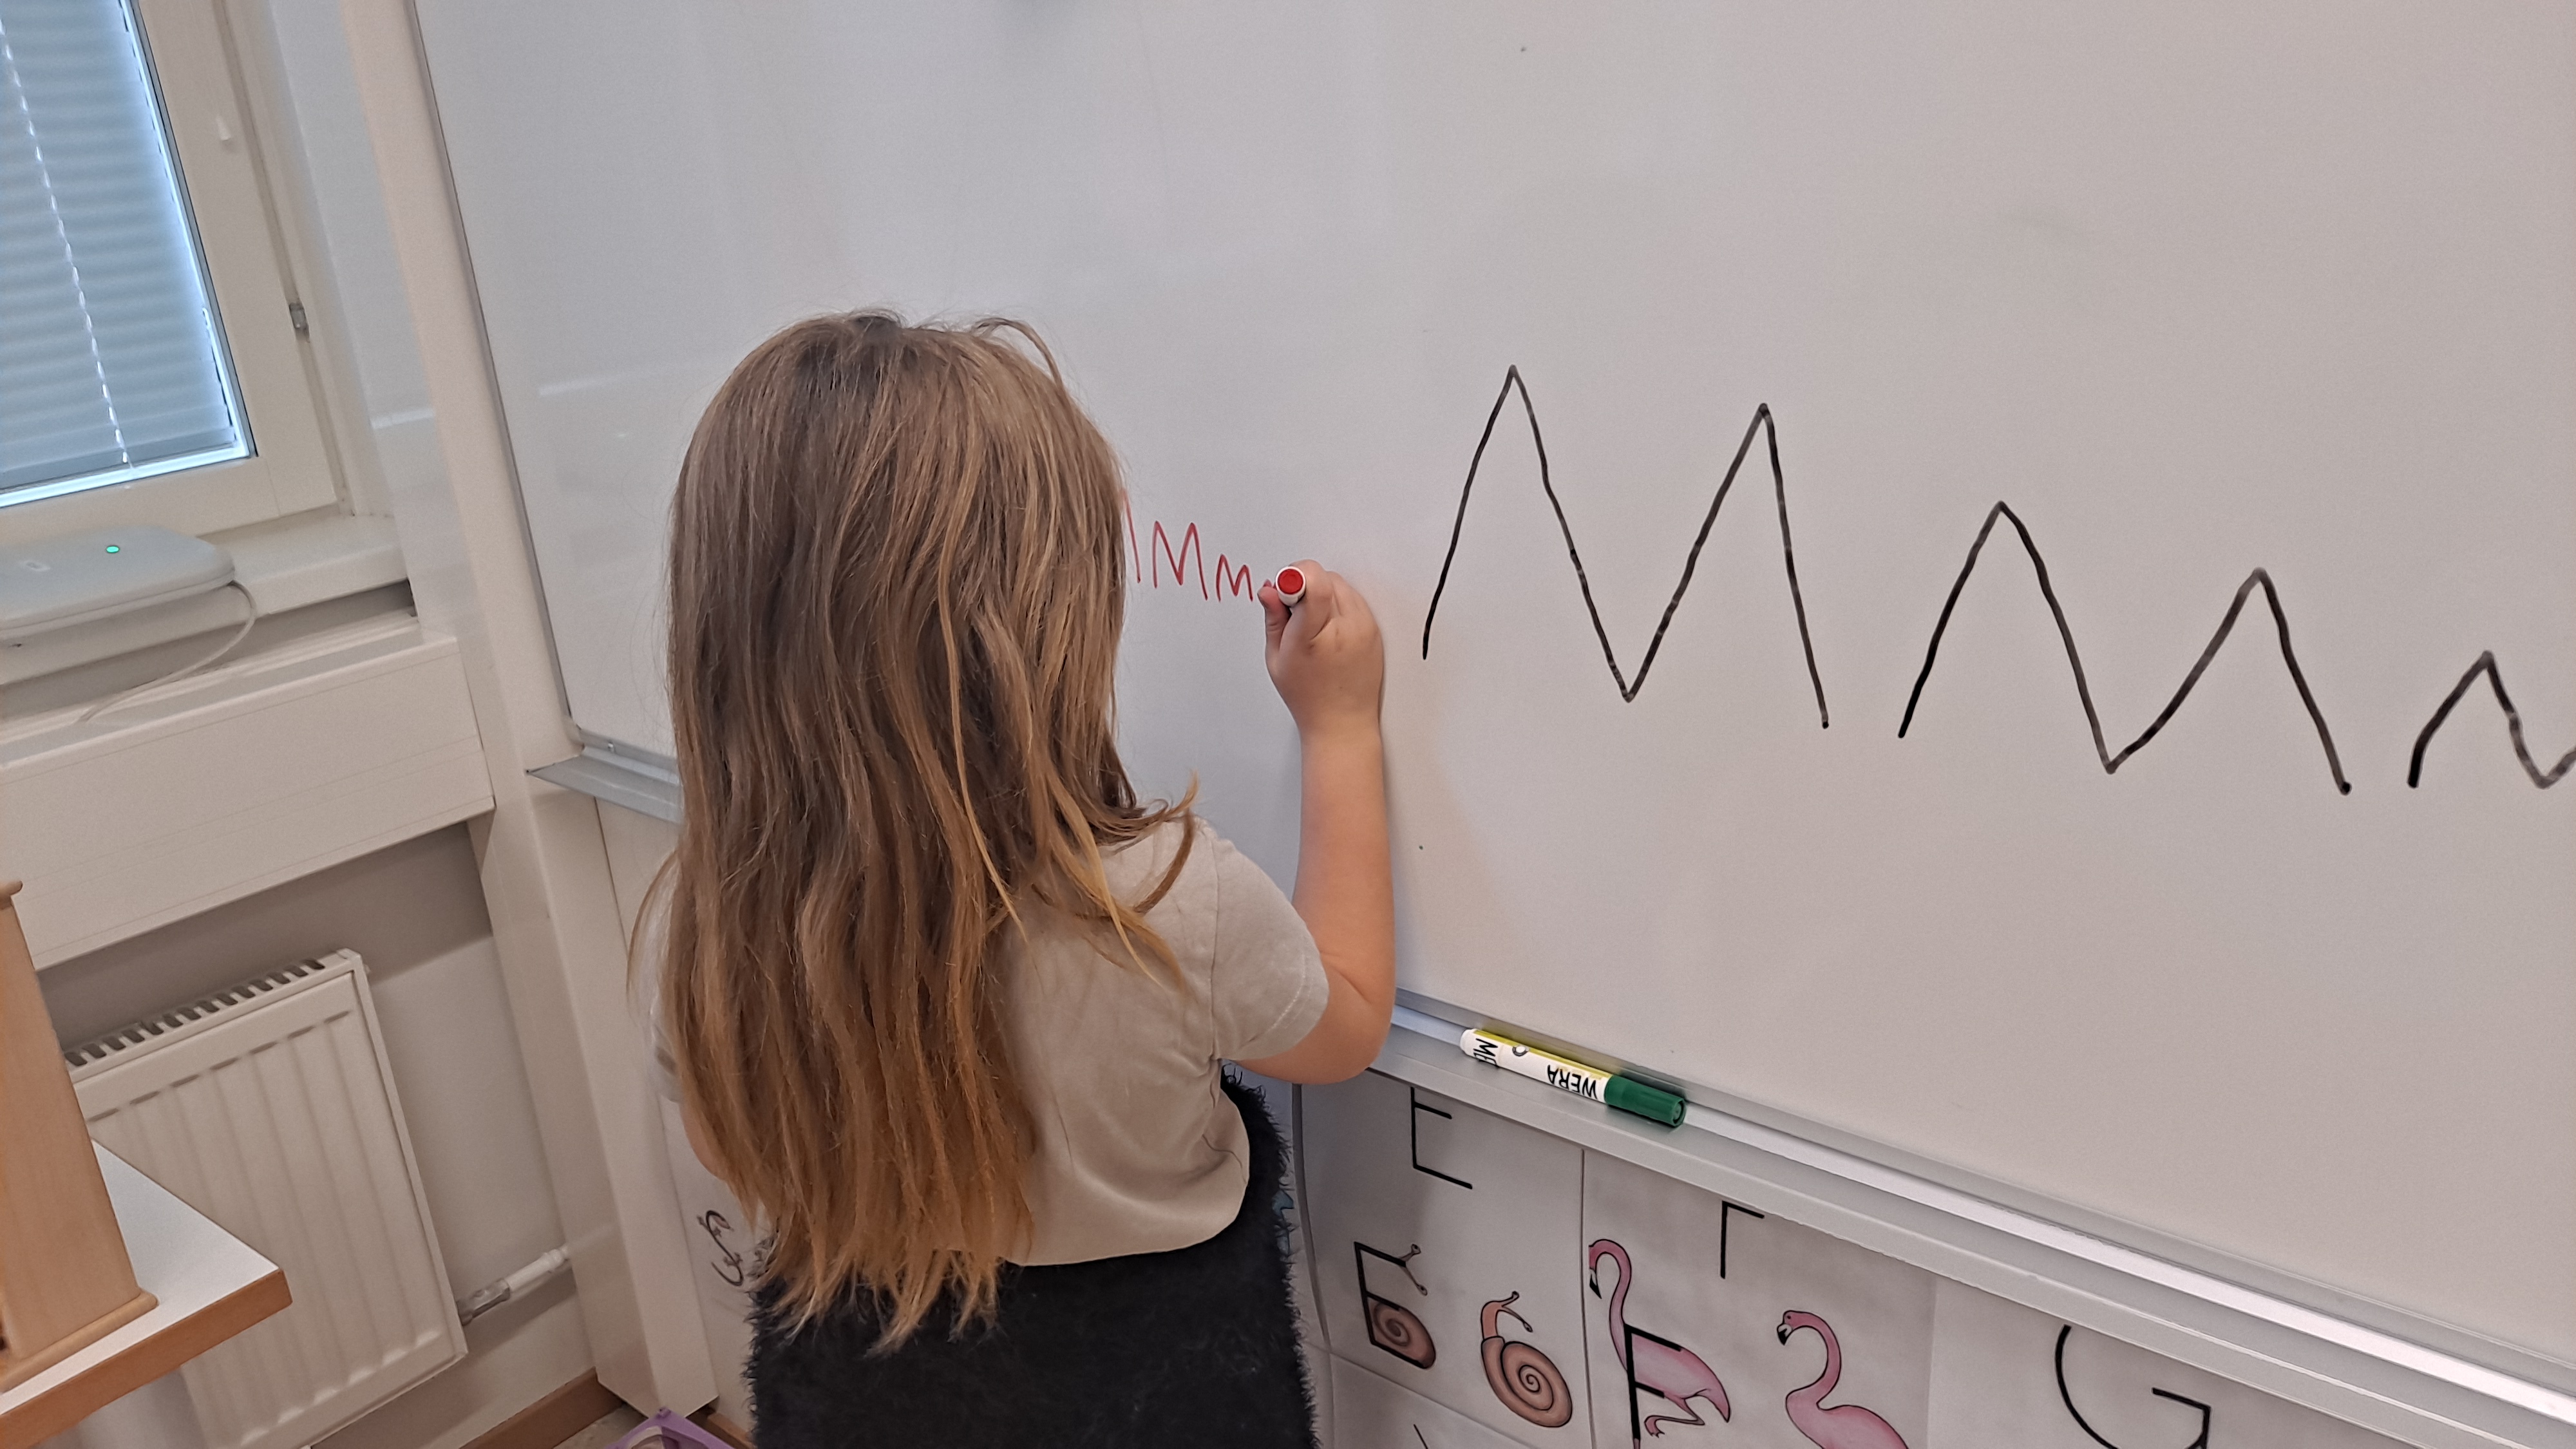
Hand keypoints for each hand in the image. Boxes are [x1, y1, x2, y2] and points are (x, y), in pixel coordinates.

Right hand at [1260, 561, 1383, 739]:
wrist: (1343, 722)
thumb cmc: (1308, 696)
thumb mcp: (1277, 659)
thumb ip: (1274, 619)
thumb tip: (1270, 589)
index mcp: (1313, 637)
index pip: (1314, 583)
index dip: (1295, 576)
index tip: (1284, 588)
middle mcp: (1344, 629)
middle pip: (1324, 577)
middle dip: (1304, 584)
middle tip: (1294, 610)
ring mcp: (1364, 628)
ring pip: (1340, 583)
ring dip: (1322, 592)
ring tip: (1312, 623)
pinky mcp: (1374, 629)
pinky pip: (1353, 597)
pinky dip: (1337, 603)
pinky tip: (1328, 627)